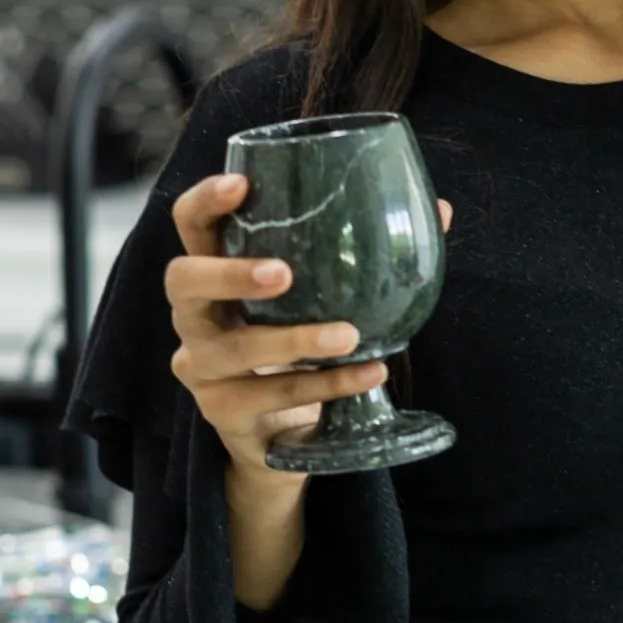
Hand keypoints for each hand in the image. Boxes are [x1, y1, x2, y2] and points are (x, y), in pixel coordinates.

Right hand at [166, 173, 453, 483]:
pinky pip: (273, 396)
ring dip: (293, 340)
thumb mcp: (323, 298)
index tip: (242, 184)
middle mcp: (194, 316)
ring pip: (233, 348)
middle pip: (182, 281)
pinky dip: (327, 385)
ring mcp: (201, 366)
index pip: (191, 224)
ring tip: (347, 335)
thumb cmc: (300, 348)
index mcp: (214, 273)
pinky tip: (370, 374)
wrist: (281, 438)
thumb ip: (368, 253)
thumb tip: (440, 211)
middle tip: (283, 273)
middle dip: (229, 273)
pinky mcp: (223, 413)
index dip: (206, 200)